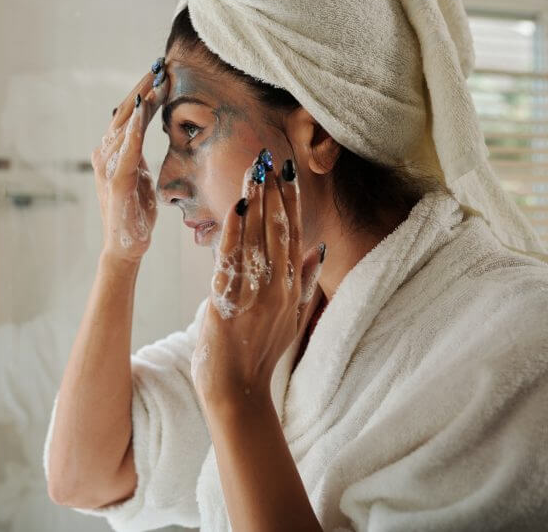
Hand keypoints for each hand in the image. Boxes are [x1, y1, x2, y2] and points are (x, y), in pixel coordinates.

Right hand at [90, 59, 168, 262]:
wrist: (126, 247)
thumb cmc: (135, 213)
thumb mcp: (139, 176)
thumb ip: (136, 154)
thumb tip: (140, 131)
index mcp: (113, 153)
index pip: (129, 115)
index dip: (143, 93)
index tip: (162, 72)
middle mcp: (105, 155)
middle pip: (124, 114)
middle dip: (142, 88)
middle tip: (160, 66)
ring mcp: (107, 168)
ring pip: (125, 127)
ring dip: (141, 103)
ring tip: (158, 82)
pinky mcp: (115, 183)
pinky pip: (125, 152)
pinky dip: (134, 131)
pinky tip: (142, 112)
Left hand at [190, 151, 325, 410]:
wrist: (237, 391)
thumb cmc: (259, 354)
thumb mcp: (292, 318)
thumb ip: (306, 282)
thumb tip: (321, 249)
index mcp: (291, 287)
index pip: (294, 234)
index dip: (291, 201)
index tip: (288, 172)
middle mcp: (277, 287)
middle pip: (278, 230)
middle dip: (273, 192)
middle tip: (268, 158)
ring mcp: (255, 295)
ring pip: (258, 240)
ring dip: (256, 203)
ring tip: (254, 172)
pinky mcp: (229, 303)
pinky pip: (233, 260)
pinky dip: (236, 233)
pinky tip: (236, 209)